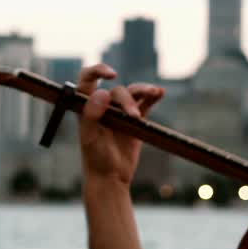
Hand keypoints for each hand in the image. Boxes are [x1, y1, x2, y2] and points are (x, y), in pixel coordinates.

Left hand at [76, 64, 164, 186]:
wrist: (111, 177)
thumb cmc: (95, 158)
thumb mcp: (89, 137)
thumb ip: (92, 114)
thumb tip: (102, 92)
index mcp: (87, 105)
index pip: (88, 79)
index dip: (97, 71)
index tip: (112, 74)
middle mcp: (104, 104)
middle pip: (118, 91)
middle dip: (127, 101)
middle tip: (133, 117)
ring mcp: (120, 111)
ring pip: (133, 92)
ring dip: (144, 90)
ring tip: (154, 93)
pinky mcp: (135, 120)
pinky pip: (145, 103)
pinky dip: (153, 96)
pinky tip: (160, 93)